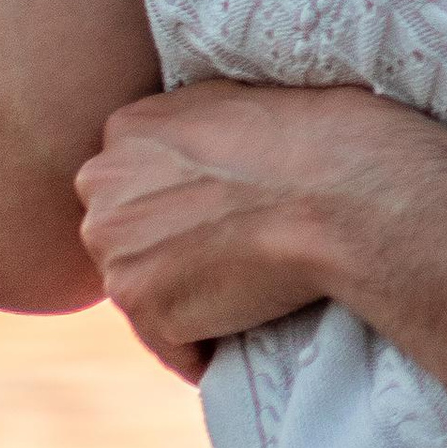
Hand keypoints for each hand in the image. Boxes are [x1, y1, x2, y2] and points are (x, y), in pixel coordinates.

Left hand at [74, 82, 446, 375]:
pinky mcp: (145, 306)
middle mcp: (102, 185)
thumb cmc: (319, 140)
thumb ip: (192, 131)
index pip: (135, 183)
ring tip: (249, 287)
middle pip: (127, 236)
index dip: (181, 206)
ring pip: (144, 290)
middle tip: (235, 254)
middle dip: (170, 252)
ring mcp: (117, 249)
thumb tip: (195, 159)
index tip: (225, 216)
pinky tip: (251, 319)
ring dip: (188, 300)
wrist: (344, 195)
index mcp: (128, 128)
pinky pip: (173, 343)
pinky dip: (208, 346)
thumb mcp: (237, 101)